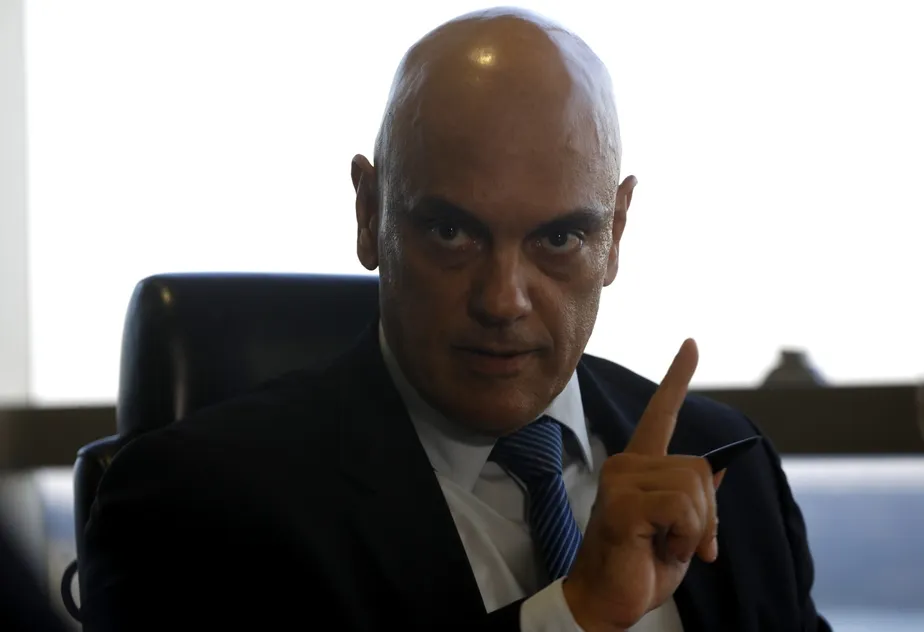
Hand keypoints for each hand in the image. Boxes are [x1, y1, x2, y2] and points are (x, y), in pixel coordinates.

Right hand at [562, 339, 721, 631]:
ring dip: (697, 529)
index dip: (677, 377)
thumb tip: (719, 471)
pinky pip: (682, 509)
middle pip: (700, 467)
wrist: (609, 601)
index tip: (691, 344)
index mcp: (638, 467)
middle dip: (708, 514)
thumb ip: (695, 499)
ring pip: (696, 488)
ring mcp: (620, 480)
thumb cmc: (640, 566)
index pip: (660, 413)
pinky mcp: (623, 504)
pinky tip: (660, 549)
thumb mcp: (680, 531)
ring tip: (668, 547)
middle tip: (687, 546)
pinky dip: (686, 537)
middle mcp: (625, 465)